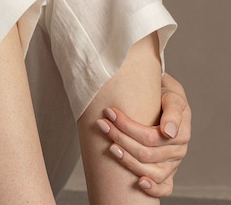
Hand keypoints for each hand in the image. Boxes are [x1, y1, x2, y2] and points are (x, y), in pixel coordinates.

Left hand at [97, 73, 190, 196]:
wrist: (164, 95)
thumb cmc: (166, 93)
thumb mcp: (172, 95)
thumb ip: (173, 110)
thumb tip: (169, 132)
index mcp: (180, 133)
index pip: (150, 137)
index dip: (127, 127)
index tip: (109, 112)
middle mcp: (177, 151)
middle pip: (146, 153)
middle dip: (120, 138)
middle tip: (102, 124)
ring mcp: (172, 163)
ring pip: (150, 171)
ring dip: (127, 160)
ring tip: (110, 147)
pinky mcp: (167, 170)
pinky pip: (165, 187)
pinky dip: (153, 189)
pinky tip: (138, 183)